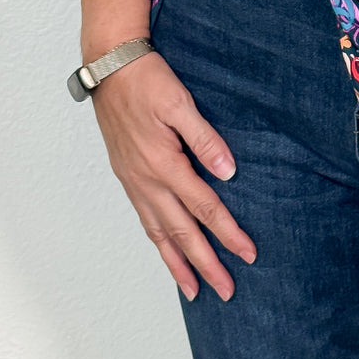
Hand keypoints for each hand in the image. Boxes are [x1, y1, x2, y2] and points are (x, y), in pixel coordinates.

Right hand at [89, 50, 256, 300]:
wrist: (110, 67)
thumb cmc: (147, 80)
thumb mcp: (180, 103)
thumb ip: (205, 140)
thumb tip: (228, 173)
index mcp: (164, 164)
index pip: (204, 208)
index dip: (228, 233)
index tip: (249, 254)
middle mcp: (147, 181)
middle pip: (181, 232)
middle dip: (205, 264)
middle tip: (226, 291)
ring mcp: (134, 181)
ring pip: (158, 233)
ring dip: (178, 263)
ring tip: (193, 290)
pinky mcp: (128, 176)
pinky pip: (145, 220)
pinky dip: (158, 242)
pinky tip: (166, 249)